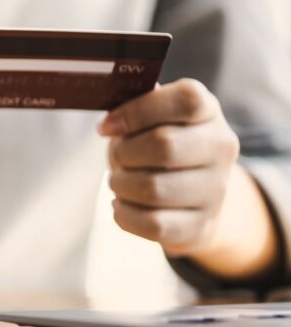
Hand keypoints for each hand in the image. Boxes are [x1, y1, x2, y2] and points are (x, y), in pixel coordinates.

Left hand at [98, 78, 240, 254]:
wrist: (192, 193)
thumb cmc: (158, 145)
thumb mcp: (149, 117)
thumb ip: (133, 106)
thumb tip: (112, 123)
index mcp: (208, 111)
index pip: (185, 100)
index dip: (136, 112)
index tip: (106, 127)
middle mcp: (221, 147)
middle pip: (163, 145)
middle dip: (124, 153)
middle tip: (117, 157)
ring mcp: (217, 190)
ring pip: (153, 189)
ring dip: (120, 185)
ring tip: (118, 181)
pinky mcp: (202, 225)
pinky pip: (154, 224)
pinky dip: (125, 214)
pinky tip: (121, 205)